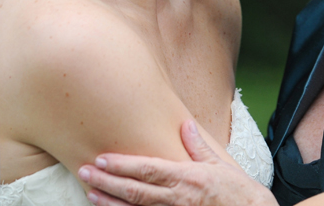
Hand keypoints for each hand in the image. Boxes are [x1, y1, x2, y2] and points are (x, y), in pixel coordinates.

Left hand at [78, 120, 275, 205]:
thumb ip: (198, 147)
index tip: (102, 159)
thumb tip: (184, 125)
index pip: (147, 169)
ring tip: (90, 193)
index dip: (122, 165)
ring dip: (110, 202)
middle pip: (134, 190)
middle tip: (84, 172)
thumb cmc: (240, 194)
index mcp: (187, 178)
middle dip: (107, 181)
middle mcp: (177, 198)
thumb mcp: (221, 166)